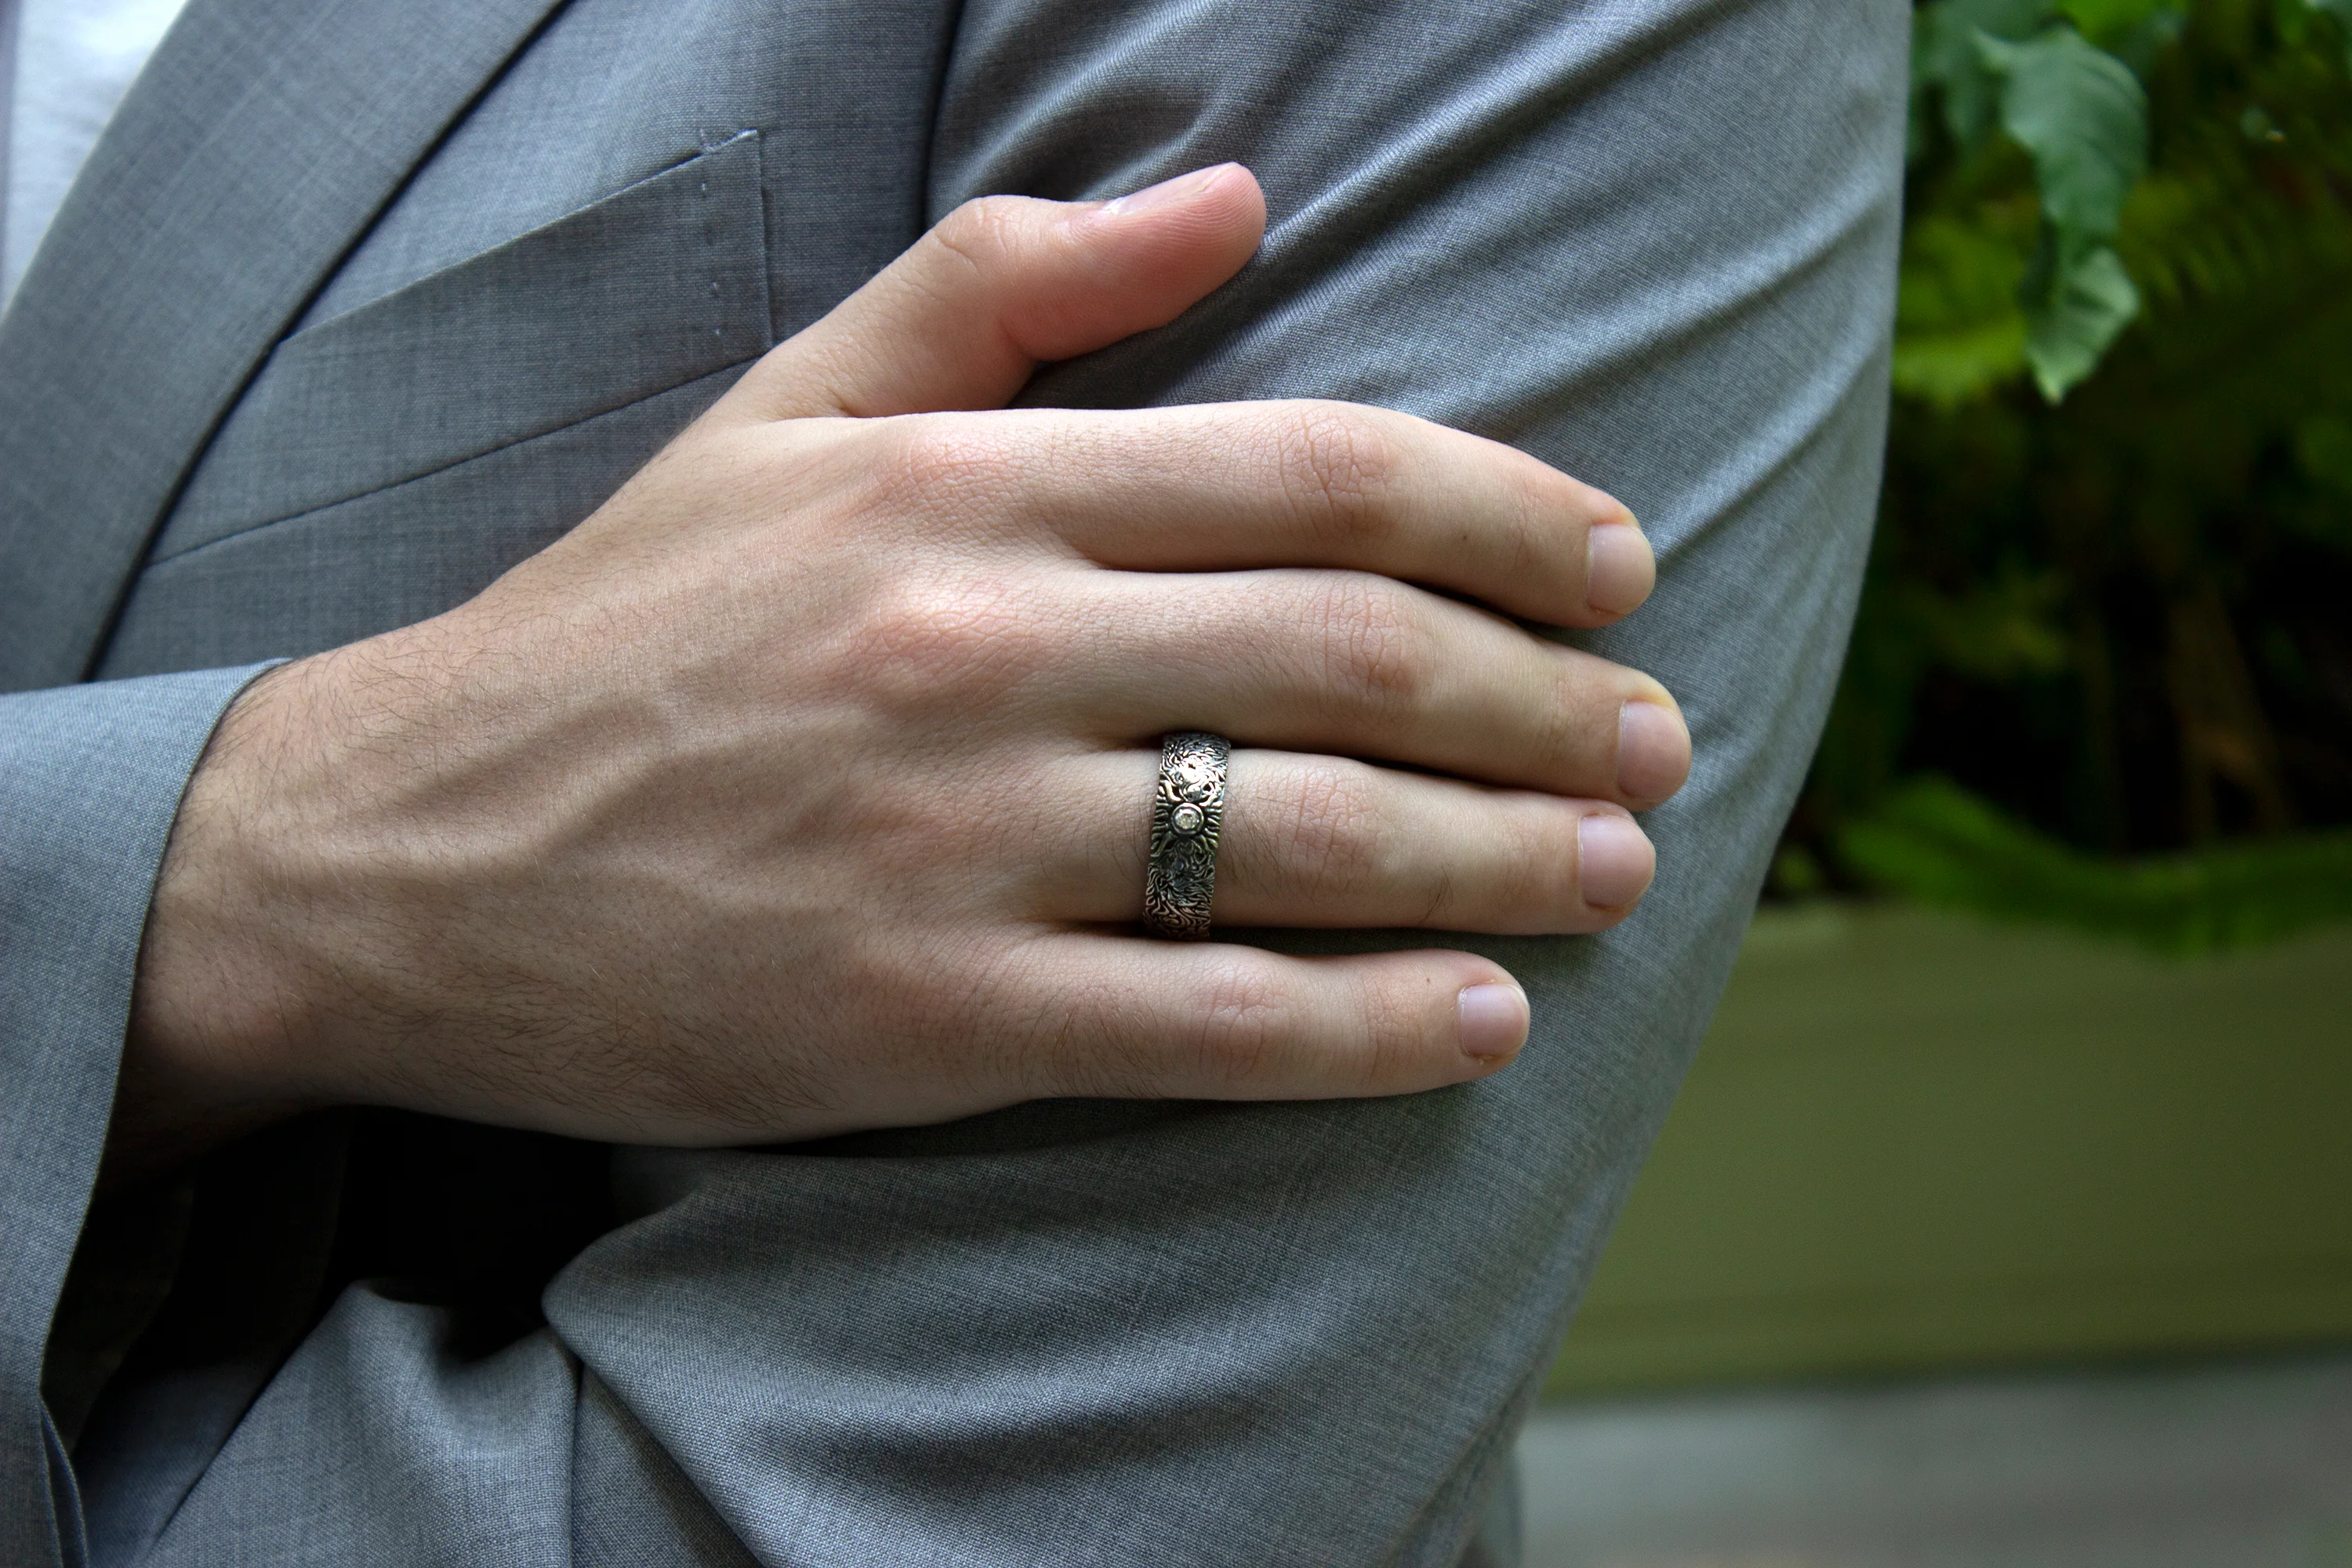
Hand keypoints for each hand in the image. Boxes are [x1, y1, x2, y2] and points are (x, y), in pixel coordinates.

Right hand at [120, 164, 1687, 1162]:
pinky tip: (1481, 1021)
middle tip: (1659, 738)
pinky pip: (1200, 1025)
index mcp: (966, 486)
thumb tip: (1238, 196)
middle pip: (1349, 657)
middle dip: (1544, 701)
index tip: (1618, 571)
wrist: (396, 850)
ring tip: (1618, 871)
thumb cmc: (617, 623)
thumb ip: (1010, 280)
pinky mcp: (918, 1018)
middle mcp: (979, 647)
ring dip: (1501, 857)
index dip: (1509, 517)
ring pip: (1301, 843)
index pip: (1319, 475)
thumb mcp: (786, 403)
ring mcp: (952, 841)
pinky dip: (1365, 1027)